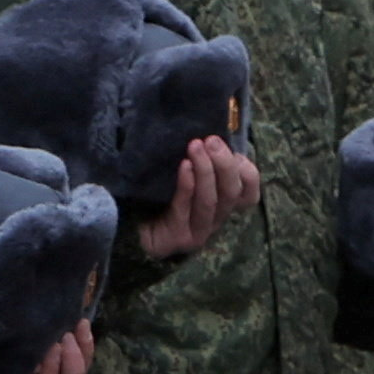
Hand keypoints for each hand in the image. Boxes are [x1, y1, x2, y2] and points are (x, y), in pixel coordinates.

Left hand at [134, 139, 263, 260]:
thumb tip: (211, 136)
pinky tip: (184, 166)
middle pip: (231, 194)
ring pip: (210, 201)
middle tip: (211, 141)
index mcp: (222, 205)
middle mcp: (214, 220)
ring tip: (195, 146)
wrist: (125, 221)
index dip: (248, 174)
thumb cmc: (157, 190)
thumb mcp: (183, 170)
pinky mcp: (176, 237)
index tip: (236, 153)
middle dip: (224, 164)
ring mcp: (197, 232)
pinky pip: (184, 209)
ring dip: (205, 171)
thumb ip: (202, 158)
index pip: (248, 194)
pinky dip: (187, 186)